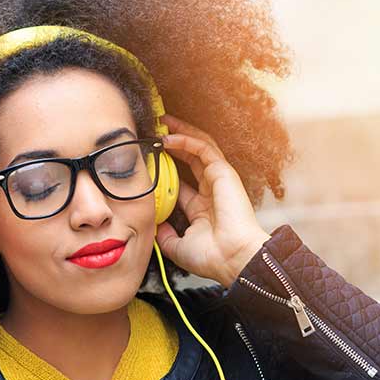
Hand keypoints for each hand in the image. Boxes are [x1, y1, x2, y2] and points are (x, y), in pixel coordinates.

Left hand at [156, 114, 271, 287]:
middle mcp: (211, 191)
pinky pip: (203, 148)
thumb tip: (154, 225)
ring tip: (163, 121)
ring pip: (200, 147)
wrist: (231, 258)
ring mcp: (219, 180)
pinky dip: (186, 140)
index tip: (147, 162)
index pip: (182, 182)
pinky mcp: (223, 172)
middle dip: (174, 142)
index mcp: (202, 209)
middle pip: (191, 158)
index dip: (165, 170)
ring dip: (181, 132)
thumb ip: (165, 235)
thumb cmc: (211, 258)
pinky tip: (168, 137)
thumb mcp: (178, 247)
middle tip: (155, 130)